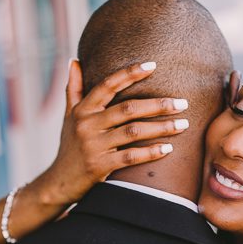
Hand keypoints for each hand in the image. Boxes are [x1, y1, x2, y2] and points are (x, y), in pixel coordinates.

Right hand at [31, 60, 192, 205]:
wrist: (59, 182)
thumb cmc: (69, 146)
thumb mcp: (68, 116)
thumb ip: (73, 88)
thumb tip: (74, 60)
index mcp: (82, 110)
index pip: (108, 85)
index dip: (129, 73)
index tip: (153, 65)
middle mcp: (87, 125)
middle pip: (127, 108)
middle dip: (158, 105)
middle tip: (182, 103)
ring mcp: (93, 146)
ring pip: (133, 131)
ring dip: (161, 127)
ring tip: (183, 124)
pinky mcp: (100, 166)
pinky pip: (130, 157)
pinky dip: (150, 152)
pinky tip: (168, 148)